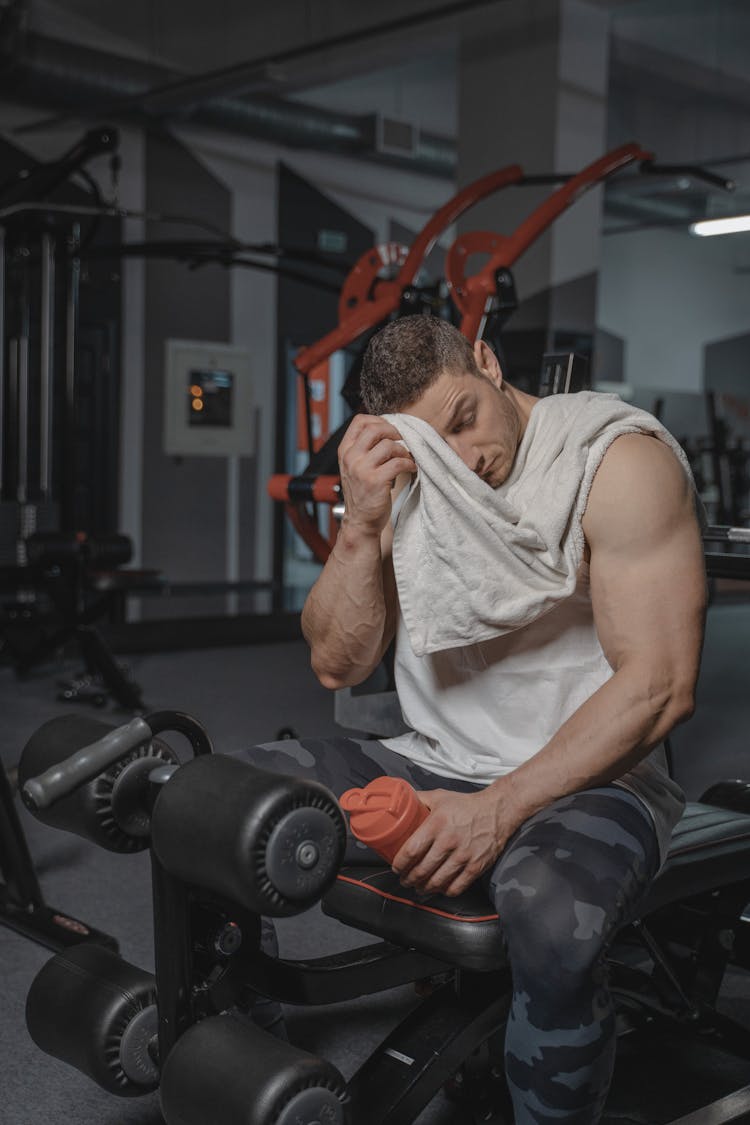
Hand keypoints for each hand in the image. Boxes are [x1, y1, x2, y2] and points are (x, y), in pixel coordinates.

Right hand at [338, 415, 415, 536]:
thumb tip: (389, 429)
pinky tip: (411, 469)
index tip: (390, 430)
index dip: (379, 420)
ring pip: (389, 445)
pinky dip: (409, 464)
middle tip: (404, 441)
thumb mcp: (355, 466)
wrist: (360, 521)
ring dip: (404, 451)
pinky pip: (398, 463)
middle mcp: (351, 457)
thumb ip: (365, 449)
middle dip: (394, 432)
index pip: (359, 421)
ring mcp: (362, 469)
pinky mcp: (375, 481)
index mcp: (345, 451)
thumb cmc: (362, 493)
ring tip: (407, 459)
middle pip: (375, 428)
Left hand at [392, 787, 509, 897]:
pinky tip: (439, 889)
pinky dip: (445, 892)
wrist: (497, 811)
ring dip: (424, 888)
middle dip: (409, 879)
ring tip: (418, 887)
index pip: (412, 850)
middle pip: (422, 869)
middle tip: (404, 880)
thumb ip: (419, 800)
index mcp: (437, 824)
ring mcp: (464, 855)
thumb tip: (398, 803)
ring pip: (438, 881)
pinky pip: (457, 887)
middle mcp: (449, 841)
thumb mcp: (439, 796)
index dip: (400, 863)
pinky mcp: (476, 866)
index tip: (396, 867)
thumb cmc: (465, 804)